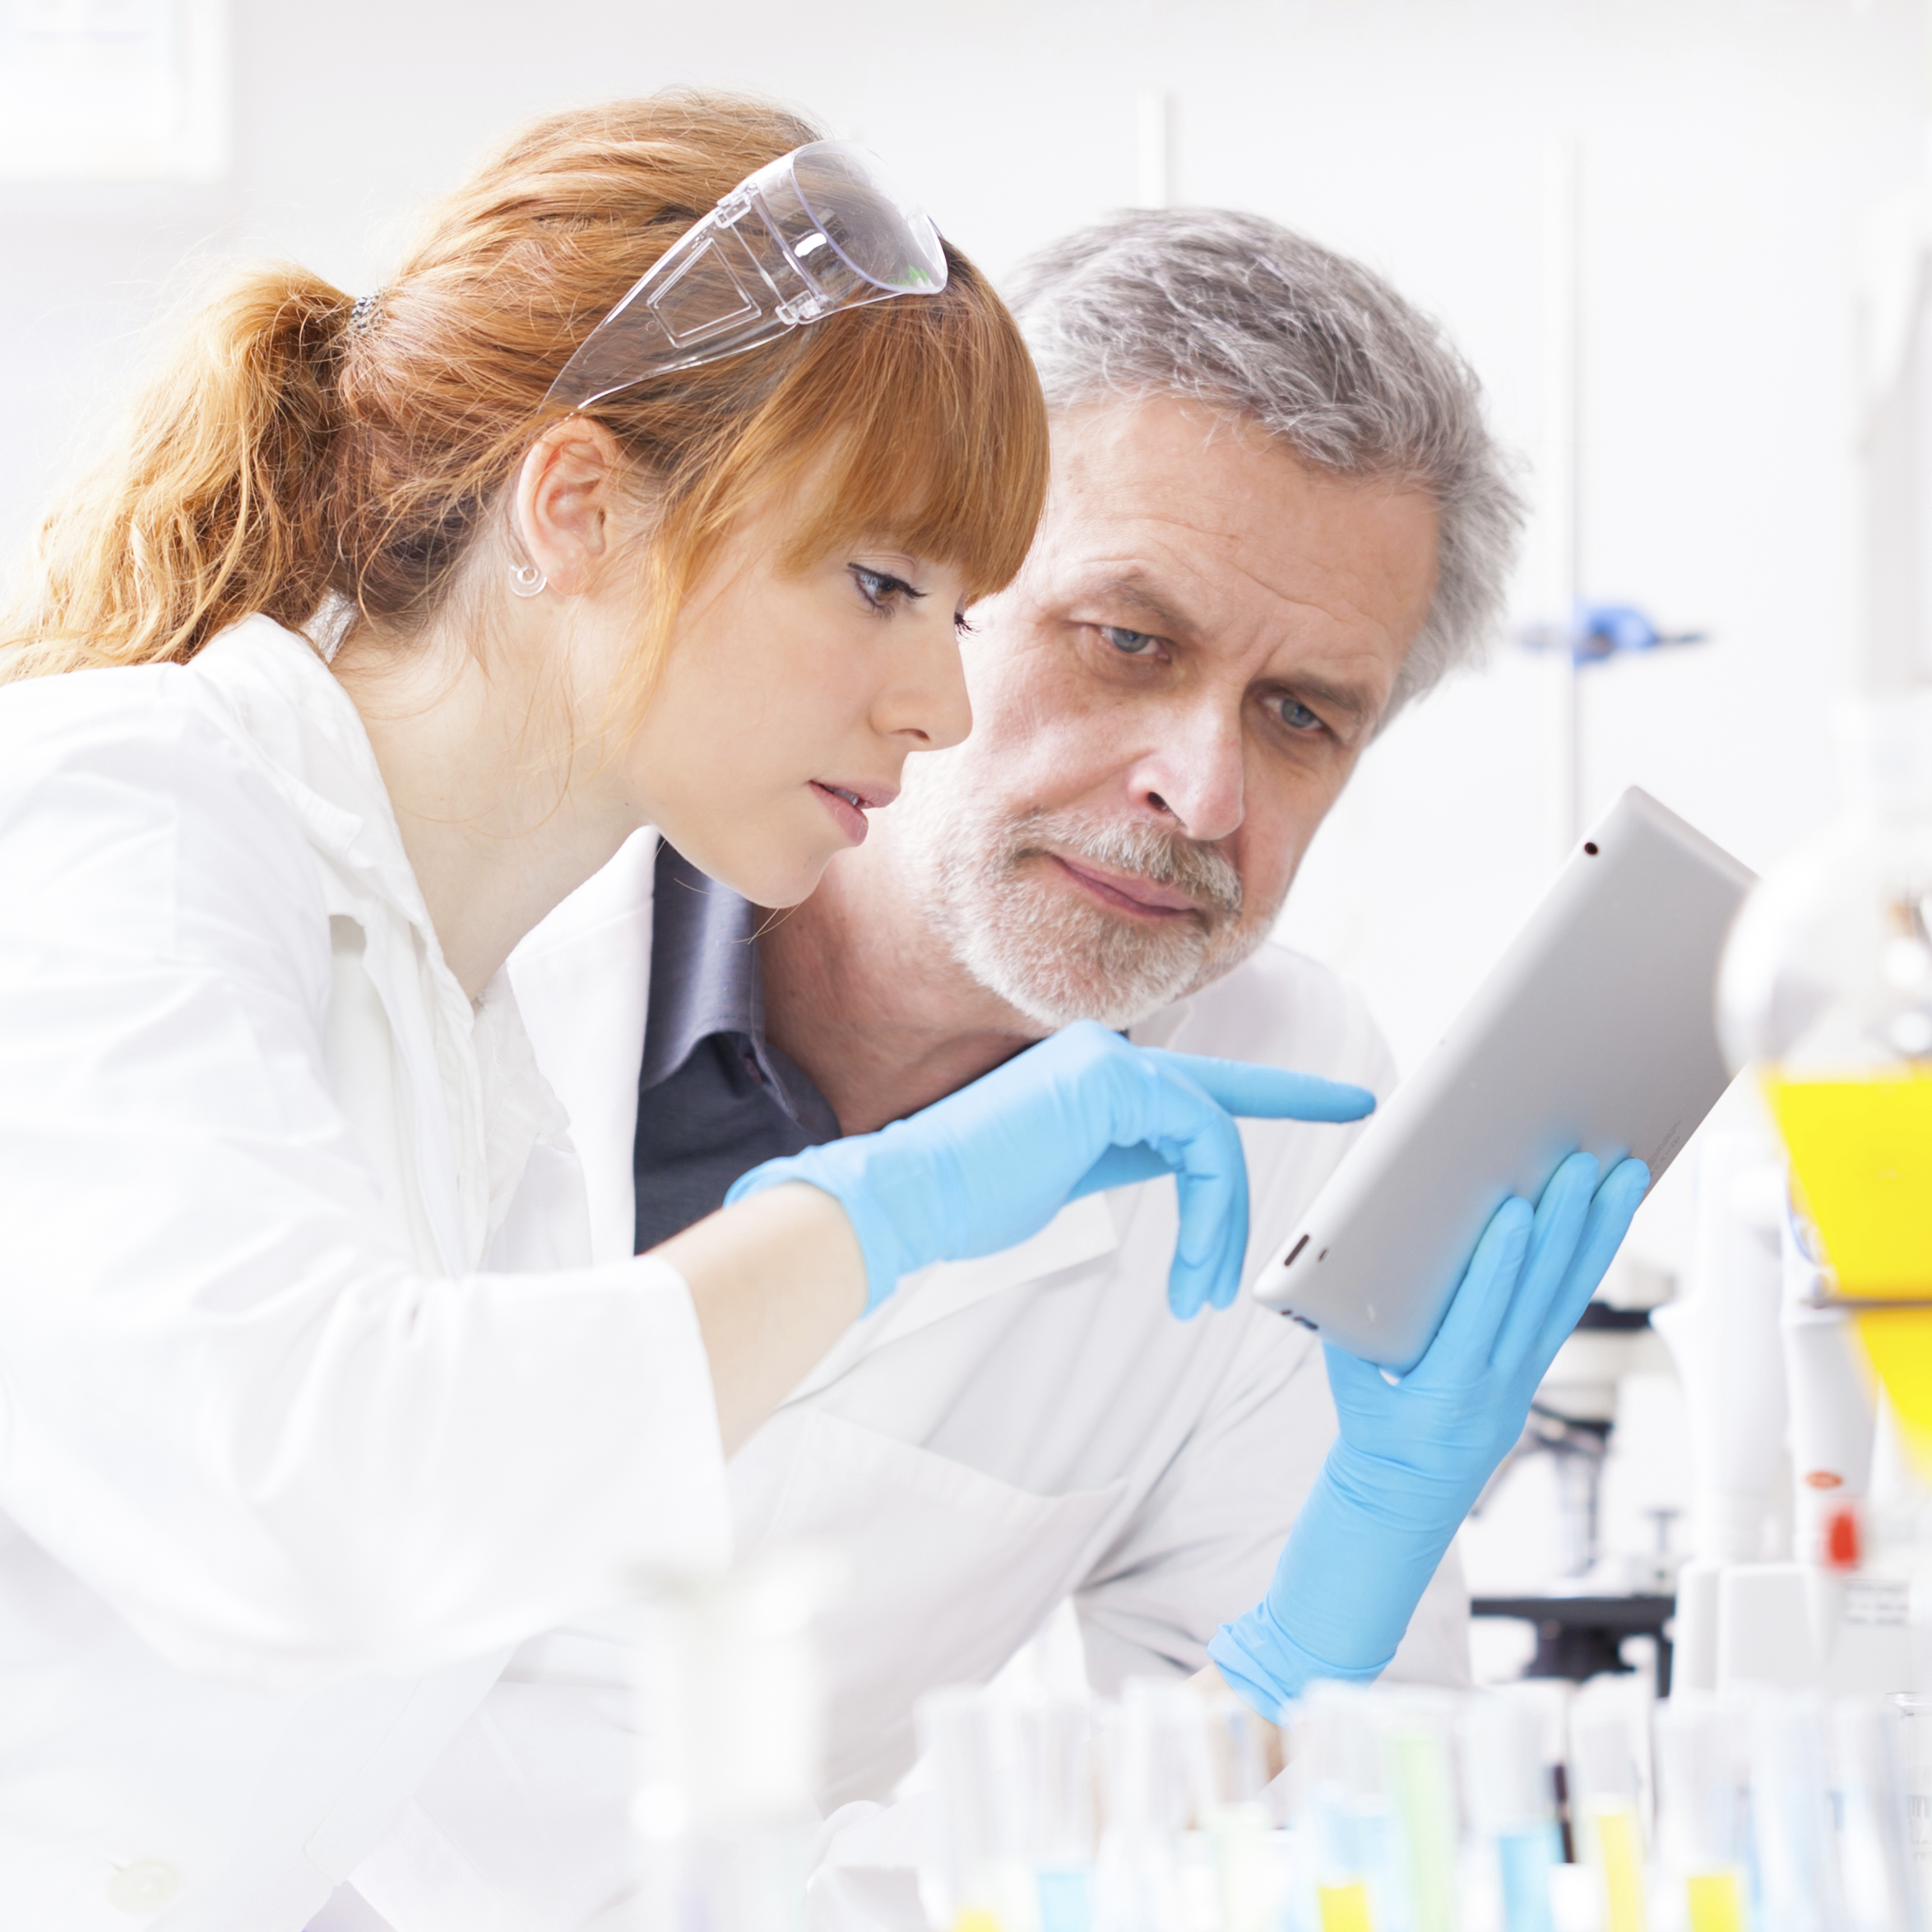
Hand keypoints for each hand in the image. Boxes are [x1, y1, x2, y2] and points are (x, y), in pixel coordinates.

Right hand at [724, 1019, 1372, 1315]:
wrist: (911, 1198)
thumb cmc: (974, 1196)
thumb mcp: (1072, 1175)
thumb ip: (1130, 1155)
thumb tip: (1186, 1167)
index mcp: (1099, 1076)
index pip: (1203, 1086)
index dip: (1283, 1093)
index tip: (1346, 1100)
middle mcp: (1111, 1054)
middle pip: (1216, 1113)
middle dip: (1263, 1161)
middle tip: (1281, 1217)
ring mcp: (1113, 1059)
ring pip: (1215, 1136)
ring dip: (1221, 1223)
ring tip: (1202, 1292)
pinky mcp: (1113, 1080)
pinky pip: (1203, 1142)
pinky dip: (1212, 1210)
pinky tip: (1191, 1268)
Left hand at [1208, 1150, 1650, 1716]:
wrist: (1372, 1517)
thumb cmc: (1383, 1427)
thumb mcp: (1415, 1369)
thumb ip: (1422, 1305)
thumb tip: (1408, 1215)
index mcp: (1510, 1369)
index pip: (1561, 1293)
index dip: (1592, 1236)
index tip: (1613, 1177)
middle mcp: (1511, 1376)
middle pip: (1558, 1286)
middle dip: (1586, 1219)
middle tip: (1605, 1154)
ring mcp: (1487, 1385)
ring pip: (1535, 1297)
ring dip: (1561, 1231)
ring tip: (1579, 1169)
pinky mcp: (1450, 1391)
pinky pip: (1480, 1320)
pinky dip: (1499, 1270)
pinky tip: (1511, 1219)